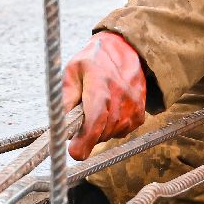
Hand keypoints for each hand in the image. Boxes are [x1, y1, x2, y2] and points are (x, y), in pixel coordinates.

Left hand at [62, 32, 146, 160]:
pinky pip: (122, 132)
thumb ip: (66, 97)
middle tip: (83, 115)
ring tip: (98, 108)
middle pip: (101, 132)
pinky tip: (111, 111)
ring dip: (100, 129)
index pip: (95, 120)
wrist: (126, 50)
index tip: (74, 153)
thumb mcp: (72, 70)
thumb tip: (62, 124)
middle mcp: (120, 98)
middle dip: (87, 132)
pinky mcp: (141, 114)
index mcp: (100, 85)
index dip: (84, 140)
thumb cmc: (94, 60)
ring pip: (111, 135)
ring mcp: (133, 107)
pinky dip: (113, 127)